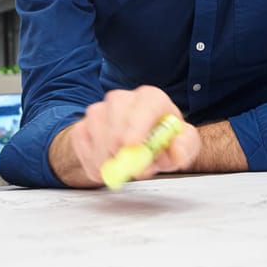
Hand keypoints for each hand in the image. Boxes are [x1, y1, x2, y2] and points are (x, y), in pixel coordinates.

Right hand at [58, 86, 200, 186]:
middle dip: (119, 144)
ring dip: (108, 158)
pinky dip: (93, 164)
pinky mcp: (82, 126)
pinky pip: (82, 145)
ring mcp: (99, 110)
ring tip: (123, 169)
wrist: (140, 145)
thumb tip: (176, 151)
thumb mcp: (182, 145)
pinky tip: (108, 167)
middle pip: (115, 114)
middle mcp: (122, 99)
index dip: (137, 124)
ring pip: (96, 131)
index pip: (145, 104)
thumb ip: (184, 147)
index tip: (132, 145)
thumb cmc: (162, 141)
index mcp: (151, 98)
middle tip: (127, 168)